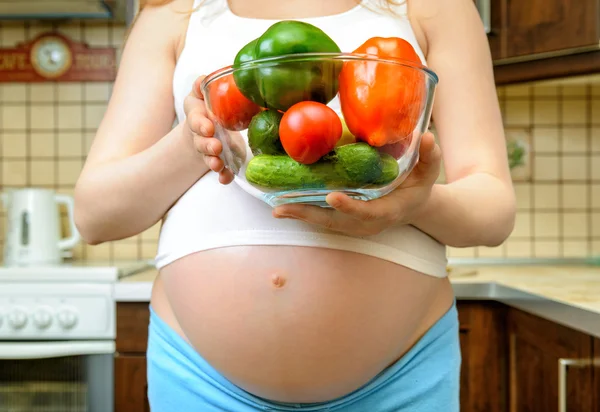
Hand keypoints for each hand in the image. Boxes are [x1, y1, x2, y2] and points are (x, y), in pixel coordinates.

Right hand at [184, 75, 233, 183]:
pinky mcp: (220, 160)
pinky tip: (226, 178)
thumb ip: (201, 88)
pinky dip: (224, 175)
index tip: (209, 128)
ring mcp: (209, 150)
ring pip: (209, 157)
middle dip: (207, 144)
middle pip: (201, 141)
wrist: (207, 130)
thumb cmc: (207, 109)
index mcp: (197, 116)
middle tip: (216, 147)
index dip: (200, 124)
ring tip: (218, 164)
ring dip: (213, 161)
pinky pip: (221, 170)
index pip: (195, 119)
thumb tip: (202, 79)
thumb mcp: (202, 96)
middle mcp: (200, 135)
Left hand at [272, 132, 441, 235]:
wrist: (414, 206)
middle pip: (336, 222)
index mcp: (388, 210)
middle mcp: (367, 222)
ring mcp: (355, 224)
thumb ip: (430, 156)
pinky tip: (283, 205)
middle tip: (284, 208)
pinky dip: (303, 213)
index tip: (332, 197)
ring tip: (277, 208)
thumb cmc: (420, 186)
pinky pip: (322, 218)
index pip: (368, 212)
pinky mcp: (345, 220)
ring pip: (325, 222)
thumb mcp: (429, 171)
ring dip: (301, 216)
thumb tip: (426, 136)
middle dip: (310, 216)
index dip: (350, 207)